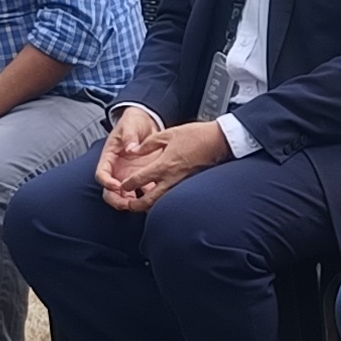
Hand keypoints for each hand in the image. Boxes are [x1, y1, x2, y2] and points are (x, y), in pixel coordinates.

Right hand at [94, 104, 165, 209]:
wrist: (147, 123)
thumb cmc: (134, 123)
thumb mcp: (130, 124)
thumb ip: (129, 136)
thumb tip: (131, 149)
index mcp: (109, 158)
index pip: (102, 174)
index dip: (106, 182)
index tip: (116, 186)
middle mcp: (117, 171)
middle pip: (110, 192)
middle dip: (117, 200)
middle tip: (127, 204)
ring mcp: (129, 176)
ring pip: (125, 196)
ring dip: (131, 204)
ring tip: (142, 206)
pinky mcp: (142, 178)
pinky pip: (143, 192)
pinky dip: (147, 198)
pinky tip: (155, 200)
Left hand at [105, 117, 228, 210]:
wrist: (218, 142)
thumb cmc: (196, 136)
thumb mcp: (168, 134)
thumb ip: (148, 143)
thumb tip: (135, 150)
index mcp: (163, 165)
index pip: (139, 180)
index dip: (127, 184)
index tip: (122, 185)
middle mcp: (171, 178)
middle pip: (149, 200)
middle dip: (136, 206)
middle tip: (128, 205)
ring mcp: (181, 184)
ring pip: (161, 202)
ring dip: (149, 205)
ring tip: (142, 204)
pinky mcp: (189, 185)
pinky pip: (172, 196)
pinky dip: (162, 200)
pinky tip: (160, 196)